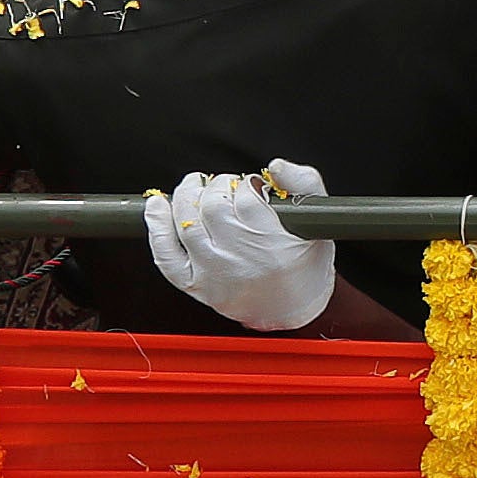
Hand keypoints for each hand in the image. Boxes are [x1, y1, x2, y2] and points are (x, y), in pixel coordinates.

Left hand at [144, 163, 335, 334]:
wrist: (293, 311)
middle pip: (213, 205)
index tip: (250, 186)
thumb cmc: (305, 266)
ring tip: (195, 188)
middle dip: (217, 186)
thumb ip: (306, 182)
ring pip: (187, 222)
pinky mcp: (195, 284)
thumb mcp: (320, 220)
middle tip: (226, 188)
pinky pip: (166, 255)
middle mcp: (239, 257)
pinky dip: (157, 228)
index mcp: (271, 240)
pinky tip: (157, 206)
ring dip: (186, 196)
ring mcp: (213, 271)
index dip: (245, 182)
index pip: (245, 194)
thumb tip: (276, 166)